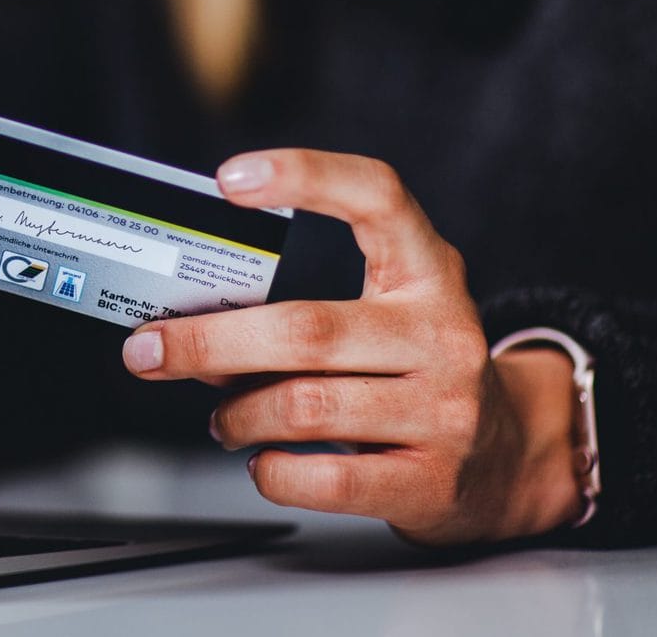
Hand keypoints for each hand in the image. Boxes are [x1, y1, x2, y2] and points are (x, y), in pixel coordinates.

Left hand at [120, 149, 582, 544]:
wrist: (508, 457)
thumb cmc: (416, 371)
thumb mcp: (386, 313)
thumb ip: (308, 302)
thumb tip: (189, 320)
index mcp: (428, 271)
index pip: (378, 197)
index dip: (306, 175)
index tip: (229, 178)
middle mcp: (442, 333)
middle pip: (306, 329)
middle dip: (208, 341)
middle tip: (149, 351)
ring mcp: (444, 410)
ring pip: (304, 406)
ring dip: (237, 414)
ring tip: (221, 418)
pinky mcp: (431, 481)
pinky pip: (325, 478)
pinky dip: (272, 471)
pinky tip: (262, 460)